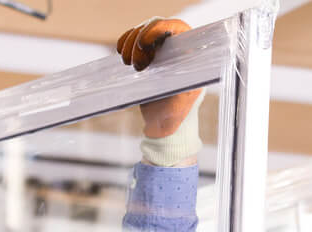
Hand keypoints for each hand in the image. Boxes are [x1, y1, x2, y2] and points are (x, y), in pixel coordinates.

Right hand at [116, 18, 202, 138]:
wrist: (160, 124)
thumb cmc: (174, 114)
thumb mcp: (179, 104)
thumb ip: (182, 90)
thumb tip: (184, 74)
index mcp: (190, 52)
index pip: (174, 26)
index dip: (156, 29)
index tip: (142, 44)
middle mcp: (176, 45)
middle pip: (154, 27)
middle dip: (139, 41)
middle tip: (136, 66)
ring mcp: (160, 47)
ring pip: (141, 30)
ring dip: (129, 43)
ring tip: (128, 64)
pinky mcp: (146, 52)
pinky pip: (132, 37)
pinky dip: (124, 42)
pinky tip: (121, 54)